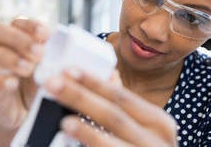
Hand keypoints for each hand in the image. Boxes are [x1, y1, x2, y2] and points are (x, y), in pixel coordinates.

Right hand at [0, 19, 49, 131]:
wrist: (28, 112)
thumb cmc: (39, 84)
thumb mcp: (50, 69)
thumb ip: (54, 56)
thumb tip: (65, 47)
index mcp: (17, 38)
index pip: (18, 22)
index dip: (30, 26)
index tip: (45, 34)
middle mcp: (0, 46)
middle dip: (18, 40)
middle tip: (39, 54)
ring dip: (7, 57)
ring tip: (28, 69)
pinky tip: (13, 83)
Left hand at [44, 69, 177, 146]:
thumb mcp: (147, 128)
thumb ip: (125, 106)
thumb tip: (107, 75)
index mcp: (158, 123)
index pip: (121, 97)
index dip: (94, 83)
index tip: (68, 70)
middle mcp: (156, 142)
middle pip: (113, 116)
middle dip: (81, 98)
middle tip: (52, 84)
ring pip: (112, 145)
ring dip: (88, 133)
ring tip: (65, 122)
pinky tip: (70, 146)